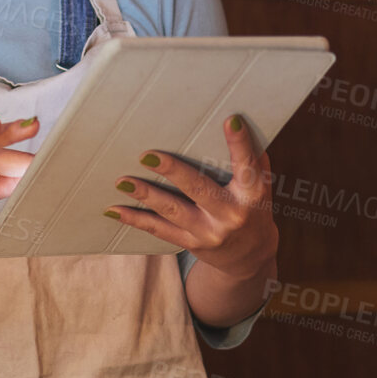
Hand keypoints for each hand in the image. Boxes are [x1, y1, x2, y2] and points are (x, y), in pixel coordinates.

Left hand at [105, 114, 278, 281]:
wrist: (251, 257)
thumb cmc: (253, 208)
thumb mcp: (261, 186)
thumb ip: (253, 161)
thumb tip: (237, 124)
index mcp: (252, 195)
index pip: (248, 166)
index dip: (240, 144)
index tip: (230, 120)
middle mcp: (231, 214)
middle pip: (199, 190)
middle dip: (173, 172)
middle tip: (147, 155)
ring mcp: (209, 232)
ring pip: (173, 211)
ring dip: (146, 195)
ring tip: (122, 182)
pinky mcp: (191, 243)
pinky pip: (160, 230)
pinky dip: (136, 219)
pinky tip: (114, 209)